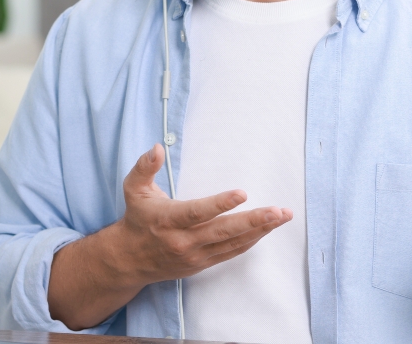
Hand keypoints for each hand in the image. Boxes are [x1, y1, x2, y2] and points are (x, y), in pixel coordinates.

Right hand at [108, 144, 291, 285]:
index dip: (220, 204)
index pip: (197, 212)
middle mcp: (183, 241)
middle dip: (253, 221)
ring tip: (282, 217)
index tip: (242, 193)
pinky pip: (231, 252)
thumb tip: (158, 147)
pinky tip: (266, 229)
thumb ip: (144, 167)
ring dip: (260, 230)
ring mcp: (195, 255)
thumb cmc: (137, 218)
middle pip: (222, 231)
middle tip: (277, 211)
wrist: (129, 260)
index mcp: (168, 220)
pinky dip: (250, 241)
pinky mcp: (202, 263)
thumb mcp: (133, 189)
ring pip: (232, 244)